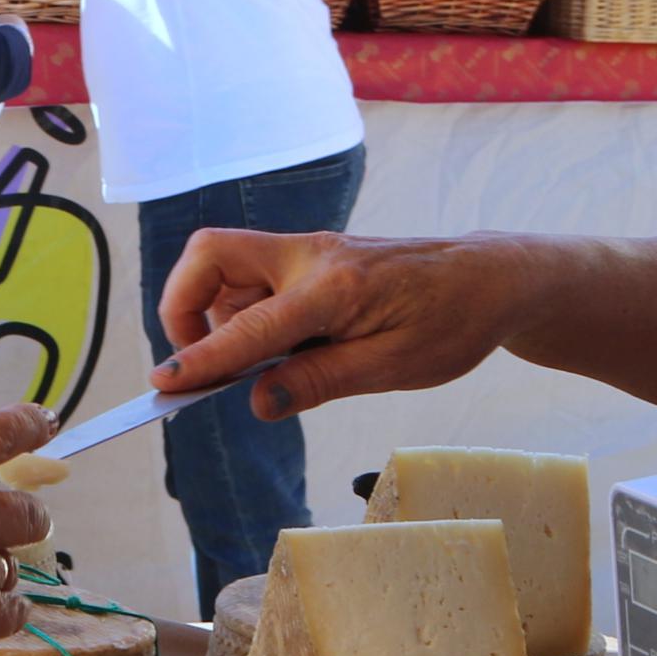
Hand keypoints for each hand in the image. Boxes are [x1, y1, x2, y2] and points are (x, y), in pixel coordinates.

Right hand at [151, 229, 519, 418]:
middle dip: (182, 303)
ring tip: (259, 365)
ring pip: (228, 268)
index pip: (251, 324)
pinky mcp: (311, 260)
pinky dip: (245, 312)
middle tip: (197, 361)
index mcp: (335, 287)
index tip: (166, 384)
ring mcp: (308, 253)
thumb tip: (257, 402)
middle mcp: (310, 257)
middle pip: (212, 253)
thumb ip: (320, 381)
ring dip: (218, 314)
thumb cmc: (452, 321)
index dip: (202, 357)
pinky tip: (283, 349)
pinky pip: (254, 278)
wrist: (491, 278)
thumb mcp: (394, 367)